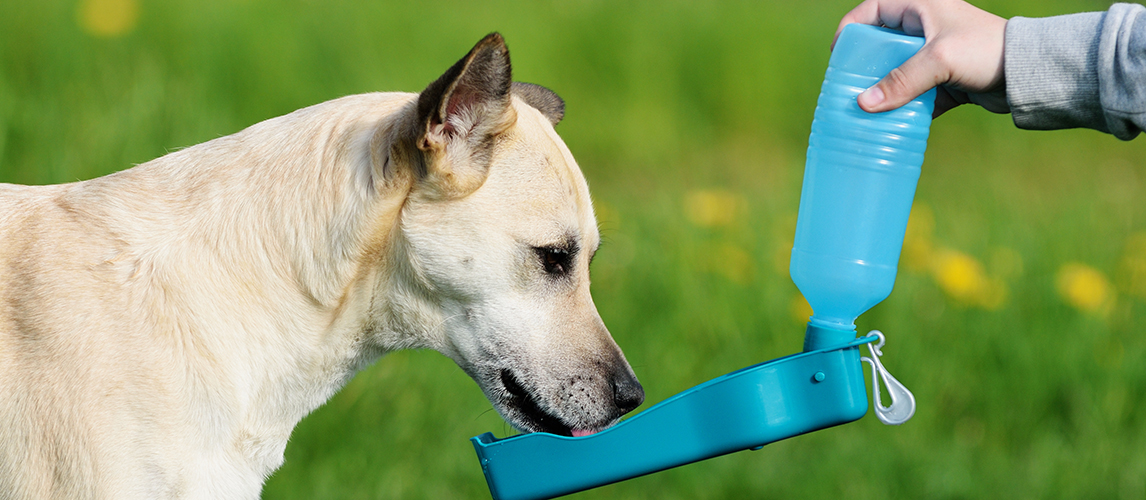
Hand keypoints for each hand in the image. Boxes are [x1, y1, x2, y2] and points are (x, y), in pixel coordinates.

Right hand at [834, 0, 1009, 116]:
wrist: (1030, 73)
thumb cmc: (986, 50)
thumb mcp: (939, 60)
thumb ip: (901, 81)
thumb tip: (862, 104)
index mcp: (918, 6)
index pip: (870, 11)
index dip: (849, 33)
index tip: (838, 59)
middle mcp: (922, 28)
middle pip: (878, 47)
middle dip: (862, 71)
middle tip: (847, 91)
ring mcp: (933, 56)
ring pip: (894, 74)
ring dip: (882, 94)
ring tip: (865, 113)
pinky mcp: (943, 81)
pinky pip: (913, 96)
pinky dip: (902, 110)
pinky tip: (891, 127)